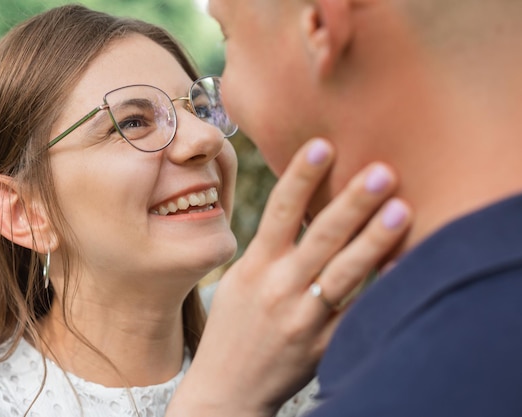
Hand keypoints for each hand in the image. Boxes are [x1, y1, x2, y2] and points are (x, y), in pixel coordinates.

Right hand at [166, 138, 411, 416]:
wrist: (226, 389)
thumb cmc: (233, 326)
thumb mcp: (241, 280)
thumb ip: (271, 246)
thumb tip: (308, 206)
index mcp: (255, 267)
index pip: (278, 212)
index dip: (301, 177)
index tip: (323, 145)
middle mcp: (278, 288)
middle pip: (319, 237)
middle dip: (351, 201)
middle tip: (382, 170)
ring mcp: (301, 319)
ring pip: (343, 273)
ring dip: (374, 240)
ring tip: (401, 209)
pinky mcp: (322, 347)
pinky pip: (357, 315)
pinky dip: (381, 292)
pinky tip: (405, 268)